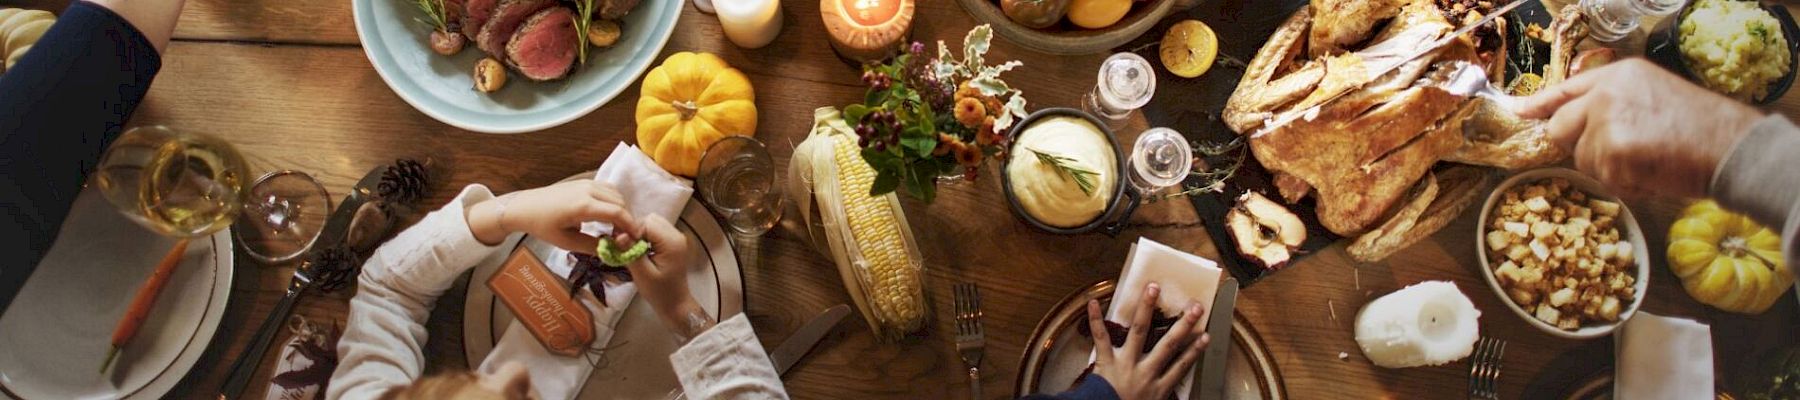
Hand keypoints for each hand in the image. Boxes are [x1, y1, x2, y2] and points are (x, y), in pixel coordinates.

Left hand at [466, 180, 638, 251]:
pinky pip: (608, 189)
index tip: (636, 239)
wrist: (525, 207)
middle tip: (623, 237)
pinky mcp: (585, 182)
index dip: (631, 226)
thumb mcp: (566, 242)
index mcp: (584, 206)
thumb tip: (612, 251)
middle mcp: (589, 190)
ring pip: (617, 194)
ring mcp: (587, 183)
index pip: (618, 213)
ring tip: (616, 227)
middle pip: (621, 203)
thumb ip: (592, 246)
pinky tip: (607, 214)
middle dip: (627, 220)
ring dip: (621, 210)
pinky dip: (614, 201)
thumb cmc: (543, 226)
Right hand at [621, 214, 709, 338]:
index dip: (630, 231)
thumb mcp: (643, 274)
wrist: (676, 304)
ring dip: (639, 233)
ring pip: (652, 223)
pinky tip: (640, 250)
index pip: (646, 223)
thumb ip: (631, 253)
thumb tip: (618, 235)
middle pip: (650, 219)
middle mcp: (676, 235)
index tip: (619, 244)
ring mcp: (675, 237)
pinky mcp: (672, 242)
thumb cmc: (659, 292)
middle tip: (624, 246)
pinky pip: (655, 230)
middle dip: (634, 230)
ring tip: (631, 249)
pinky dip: (645, 236)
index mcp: (672, 242)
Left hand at [1086, 283, 1209, 399]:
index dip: (1195, 351)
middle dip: (1183, 325)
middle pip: (1168, 345)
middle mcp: (1146, 373)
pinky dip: (1095, 320)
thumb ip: (1161, 395)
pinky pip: (1101, 338)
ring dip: (1146, 308)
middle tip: (1195, 307)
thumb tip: (1170, 382)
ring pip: (1139, 332)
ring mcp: (1126, 365)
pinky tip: (1094, 302)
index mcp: (1158, 388)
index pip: (1181, 366)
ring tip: (1153, 288)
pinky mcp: (1106, 362)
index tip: (1206, 336)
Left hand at [1518, 58, 1763, 198]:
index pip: (1564, 90)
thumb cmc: (1701, 127)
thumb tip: (1576, 123)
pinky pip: (1602, 179)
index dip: (1538, 105)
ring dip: (1609, 169)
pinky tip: (1652, 172)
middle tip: (1622, 152)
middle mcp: (1605, 94)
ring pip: (1582, 159)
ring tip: (1648, 160)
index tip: (1517, 112)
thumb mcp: (1653, 97)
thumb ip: (1613, 104)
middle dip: (1582, 147)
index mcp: (1618, 75)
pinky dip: (1625, 184)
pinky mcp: (1611, 153)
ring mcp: (1605, 122)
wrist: (1732, 148)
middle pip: (1561, 128)